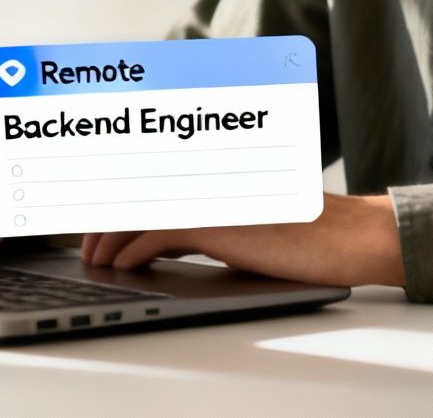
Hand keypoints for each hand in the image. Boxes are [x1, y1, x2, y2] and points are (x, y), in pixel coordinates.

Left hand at [79, 193, 404, 287]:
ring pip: (138, 209)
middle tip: (86, 244)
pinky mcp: (215, 219)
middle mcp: (206, 173)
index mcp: (211, 168)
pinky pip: (155, 232)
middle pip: (135, 187)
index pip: (149, 176)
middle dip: (102, 216)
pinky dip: (130, 250)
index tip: (91, 218)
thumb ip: (196, 222)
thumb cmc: (301, 233)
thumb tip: (152, 240)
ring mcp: (209, 192)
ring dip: (108, 236)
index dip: (115, 197)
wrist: (346, 237)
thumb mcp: (238, 222)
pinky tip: (121, 265)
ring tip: (95, 259)